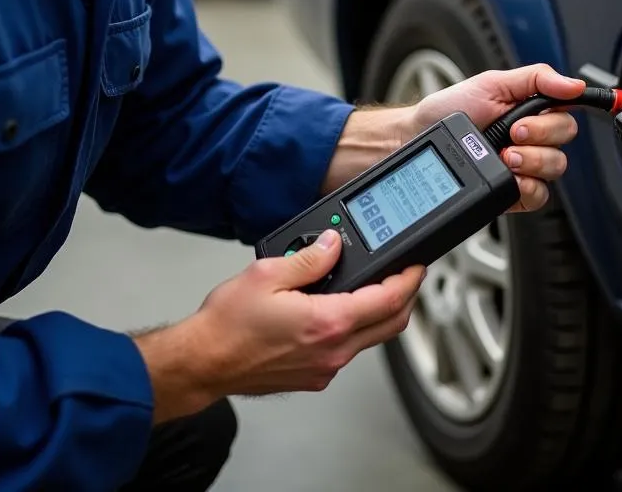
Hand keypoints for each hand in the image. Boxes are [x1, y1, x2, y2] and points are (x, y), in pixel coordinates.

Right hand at [186, 231, 422, 402]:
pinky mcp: (313, 376)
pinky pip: (348, 350)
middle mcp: (333, 352)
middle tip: (408, 275)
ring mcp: (324, 368)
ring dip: (381, 313)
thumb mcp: (268, 274)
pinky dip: (357, 328)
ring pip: (372, 339)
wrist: (203, 362)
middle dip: (406, 297)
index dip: (409, 280)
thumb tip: (333, 244)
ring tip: (374, 285)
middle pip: (390, 324)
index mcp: (328, 323)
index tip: (418, 265)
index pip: (388, 300)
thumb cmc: (226, 325)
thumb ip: (309, 257)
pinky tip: (342, 308)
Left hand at [409, 64, 585, 212]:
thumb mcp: (491, 83)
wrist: (414, 137)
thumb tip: (574, 84)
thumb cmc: (448, 109)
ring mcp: (523, 167)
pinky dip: (528, 187)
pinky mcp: (513, 191)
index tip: (532, 116)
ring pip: (554, 170)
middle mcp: (531, 139)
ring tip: (504, 156)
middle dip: (539, 138)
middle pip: (564, 144)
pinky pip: (540, 196)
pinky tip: (509, 176)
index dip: (556, 118)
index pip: (566, 115)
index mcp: (530, 111)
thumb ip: (536, 79)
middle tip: (511, 134)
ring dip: (532, 162)